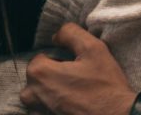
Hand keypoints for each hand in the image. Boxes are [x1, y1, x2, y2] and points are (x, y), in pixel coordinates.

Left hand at [21, 23, 135, 114]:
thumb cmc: (105, 86)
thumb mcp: (92, 48)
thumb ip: (70, 33)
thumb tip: (57, 36)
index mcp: (41, 74)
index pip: (38, 58)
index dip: (56, 57)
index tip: (72, 63)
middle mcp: (36, 96)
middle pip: (35, 78)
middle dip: (49, 74)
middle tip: (72, 77)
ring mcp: (42, 113)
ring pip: (37, 97)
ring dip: (49, 92)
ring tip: (73, 91)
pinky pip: (45, 111)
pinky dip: (55, 106)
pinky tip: (73, 103)